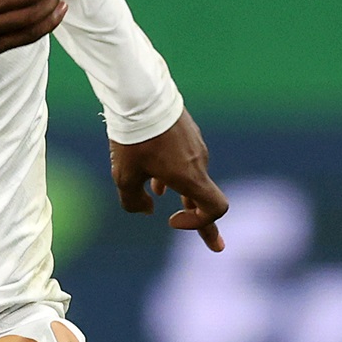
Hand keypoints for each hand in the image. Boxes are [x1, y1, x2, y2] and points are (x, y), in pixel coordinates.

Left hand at [111, 109, 227, 250]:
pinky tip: (154, 172)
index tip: (171, 221)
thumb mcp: (124, 176)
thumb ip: (134, 202)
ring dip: (179, 189)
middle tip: (216, 247)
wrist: (140, 95)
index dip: (199, 223)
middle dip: (203, 222)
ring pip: (192, 176)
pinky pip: (186, 161)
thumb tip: (149, 209)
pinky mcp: (188, 132)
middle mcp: (200, 162)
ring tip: (156, 191)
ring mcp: (196, 146)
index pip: (216, 209)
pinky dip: (174, 172)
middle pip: (206, 198)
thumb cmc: (133, 138)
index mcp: (190, 177)